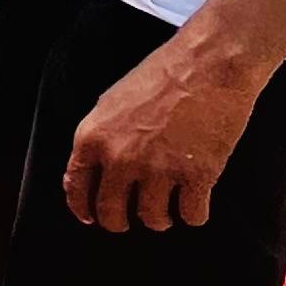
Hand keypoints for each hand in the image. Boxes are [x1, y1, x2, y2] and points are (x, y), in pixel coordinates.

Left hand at [65, 29, 272, 235]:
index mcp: (94, 139)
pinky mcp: (197, 176)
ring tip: (167, 210)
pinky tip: (195, 203)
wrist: (209, 63)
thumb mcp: (112, 101)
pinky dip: (194, 214)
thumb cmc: (164, 73)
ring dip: (160, 219)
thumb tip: (92, 168)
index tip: (91, 216)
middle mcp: (121, 159)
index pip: (76, 189)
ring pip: (153, 219)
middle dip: (120, 222)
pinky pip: (192, 215)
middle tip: (131, 218)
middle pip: (112, 214)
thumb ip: (100, 138)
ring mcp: (159, 170)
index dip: (83, 208)